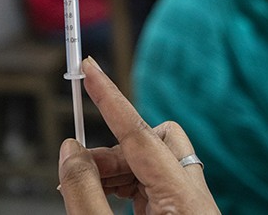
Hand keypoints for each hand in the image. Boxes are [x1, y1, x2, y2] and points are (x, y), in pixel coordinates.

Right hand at [58, 57, 219, 213]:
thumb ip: (85, 191)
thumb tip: (71, 150)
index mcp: (184, 200)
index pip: (141, 133)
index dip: (110, 98)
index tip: (90, 68)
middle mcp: (196, 199)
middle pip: (152, 142)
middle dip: (111, 150)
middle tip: (77, 170)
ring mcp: (191, 207)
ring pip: (151, 162)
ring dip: (115, 169)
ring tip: (88, 191)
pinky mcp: (182, 213)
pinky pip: (153, 183)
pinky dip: (124, 184)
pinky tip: (105, 200)